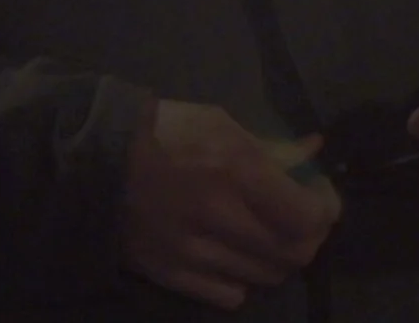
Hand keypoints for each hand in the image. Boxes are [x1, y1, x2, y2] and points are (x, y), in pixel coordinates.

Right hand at [122, 100, 341, 310]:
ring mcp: (194, 252)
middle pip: (294, 252)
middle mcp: (219, 216)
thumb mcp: (220, 123)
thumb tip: (313, 151)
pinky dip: (241, 279)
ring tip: (264, 236)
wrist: (92, 159)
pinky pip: (231, 295)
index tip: (318, 197)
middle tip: (297, 219)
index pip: (308, 215)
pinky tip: (231, 256)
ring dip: (276, 258)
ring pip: (267, 277)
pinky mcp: (172, 275)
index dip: (325, 210)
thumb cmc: (162, 131)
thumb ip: (270, 146)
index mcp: (235, 168)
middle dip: (307, 236)